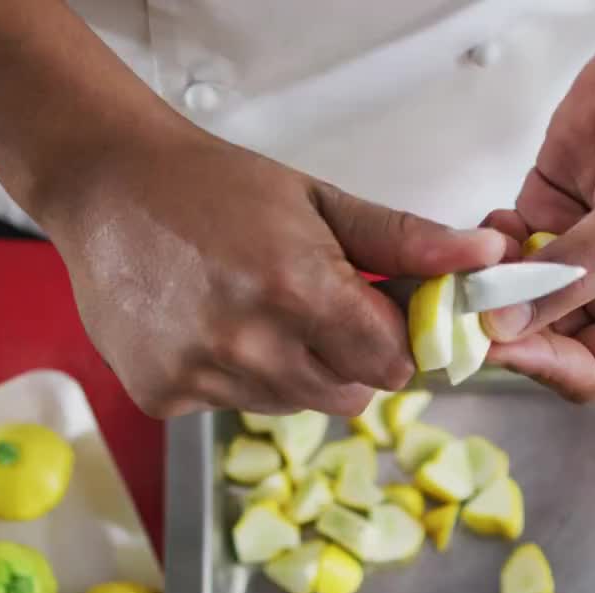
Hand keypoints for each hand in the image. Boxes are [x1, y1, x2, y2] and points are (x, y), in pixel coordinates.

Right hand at [43, 131, 507, 417]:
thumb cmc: (215, 186)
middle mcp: (251, 345)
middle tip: (312, 305)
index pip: (393, 364)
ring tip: (256, 309)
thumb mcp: (321, 203)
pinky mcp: (164, 396)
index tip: (374, 312)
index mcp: (300, 290)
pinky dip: (237, 378)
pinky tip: (211, 326)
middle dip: (349, 358)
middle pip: (351, 395)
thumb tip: (485, 259)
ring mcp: (202, 377)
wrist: (108, 186)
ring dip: (294, 369)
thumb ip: (408, 241)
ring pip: (295, 405)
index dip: (391, 338)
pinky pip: (236, 406)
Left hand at [481, 5, 594, 401]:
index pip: (593, 369)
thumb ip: (573, 277)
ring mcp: (574, 247)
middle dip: (506, 325)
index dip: (548, 365)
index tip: (504, 343)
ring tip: (477, 267)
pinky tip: (492, 229)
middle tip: (467, 310)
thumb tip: (506, 324)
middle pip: (544, 335)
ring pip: (513, 293)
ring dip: (489, 285)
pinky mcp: (544, 208)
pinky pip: (500, 245)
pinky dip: (486, 244)